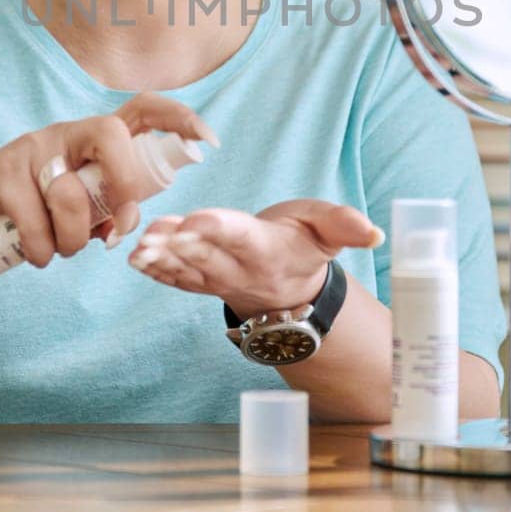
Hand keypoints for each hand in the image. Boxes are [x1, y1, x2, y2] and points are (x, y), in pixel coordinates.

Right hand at [0, 92, 218, 266]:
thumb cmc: (27, 210)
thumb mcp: (72, 205)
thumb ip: (104, 210)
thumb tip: (123, 230)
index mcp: (89, 139)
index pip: (139, 108)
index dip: (176, 116)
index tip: (207, 139)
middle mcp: (63, 133)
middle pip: (110, 136)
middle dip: (122, 188)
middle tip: (113, 230)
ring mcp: (31, 149)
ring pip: (72, 194)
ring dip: (74, 240)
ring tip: (61, 250)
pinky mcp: (2, 175)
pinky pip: (37, 222)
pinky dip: (44, 251)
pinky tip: (39, 256)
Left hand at [128, 199, 383, 315]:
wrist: (292, 291)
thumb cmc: (304, 247)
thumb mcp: (329, 230)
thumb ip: (346, 226)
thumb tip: (375, 232)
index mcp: (267, 248)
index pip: (242, 237)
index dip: (220, 228)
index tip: (198, 220)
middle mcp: (240, 268)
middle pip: (207, 256)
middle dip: (180, 246)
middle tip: (153, 234)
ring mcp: (218, 281)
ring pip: (187, 271)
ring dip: (161, 260)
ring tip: (137, 249)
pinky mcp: (202, 285)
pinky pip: (177, 281)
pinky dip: (156, 273)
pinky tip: (135, 261)